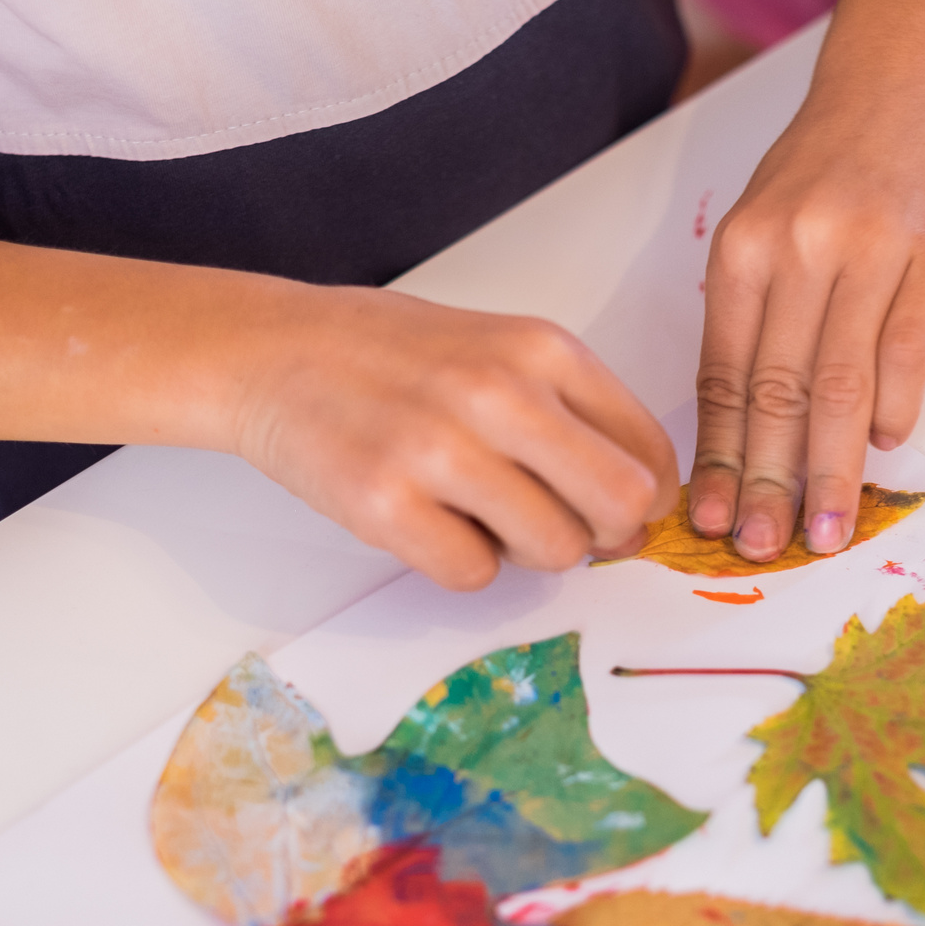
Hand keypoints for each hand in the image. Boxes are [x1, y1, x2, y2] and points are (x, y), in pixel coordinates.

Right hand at [235, 288, 677, 589]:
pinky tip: (432, 521)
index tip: (617, 509)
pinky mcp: (384, 505)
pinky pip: (474, 575)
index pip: (650, 450)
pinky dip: (463, 563)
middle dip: (605, 534)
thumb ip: (576, 415)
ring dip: (529, 551)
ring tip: (484, 515)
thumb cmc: (399, 358)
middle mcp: (500, 393)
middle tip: (563, 526)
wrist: (274, 351)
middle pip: (621, 505)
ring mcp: (440, 449)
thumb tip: (643, 505)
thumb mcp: (504, 350)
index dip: (647, 498)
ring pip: (555, 549)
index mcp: (543, 350)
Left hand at [689, 37, 924, 561]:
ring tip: (825, 530)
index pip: (723, 375)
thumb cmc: (831, 163)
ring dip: (832, 468)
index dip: (718, 455)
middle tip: (760, 547)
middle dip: (765, 481)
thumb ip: (757, 316)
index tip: (709, 517)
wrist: (907, 76)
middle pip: (775, 390)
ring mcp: (870, 252)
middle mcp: (797, 250)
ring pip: (840, 384)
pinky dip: (897, 407)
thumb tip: (752, 428)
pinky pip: (909, 350)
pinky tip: (887, 448)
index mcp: (743, 251)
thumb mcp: (766, 224)